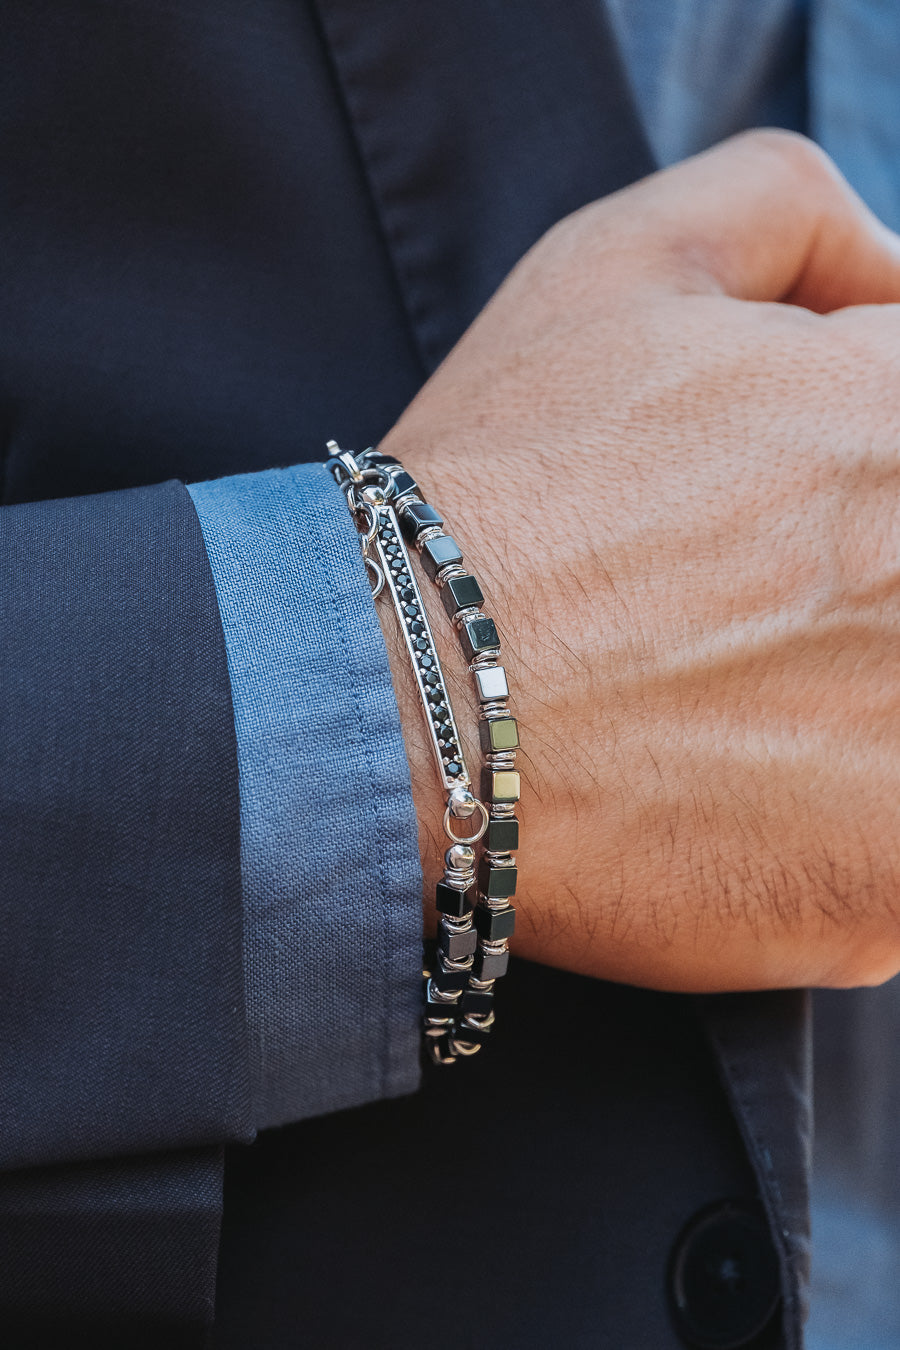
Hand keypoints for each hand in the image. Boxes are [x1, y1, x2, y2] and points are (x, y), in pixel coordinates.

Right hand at [380, 130, 899, 993]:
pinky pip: (897, 855)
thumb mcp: (624, 259)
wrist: (402, 701)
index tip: (777, 525)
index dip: (845, 479)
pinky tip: (743, 802)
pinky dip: (839, 831)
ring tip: (737, 705)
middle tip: (743, 621)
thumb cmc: (507, 487)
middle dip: (848, 589)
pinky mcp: (892, 882)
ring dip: (847, 700)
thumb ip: (798, 214)